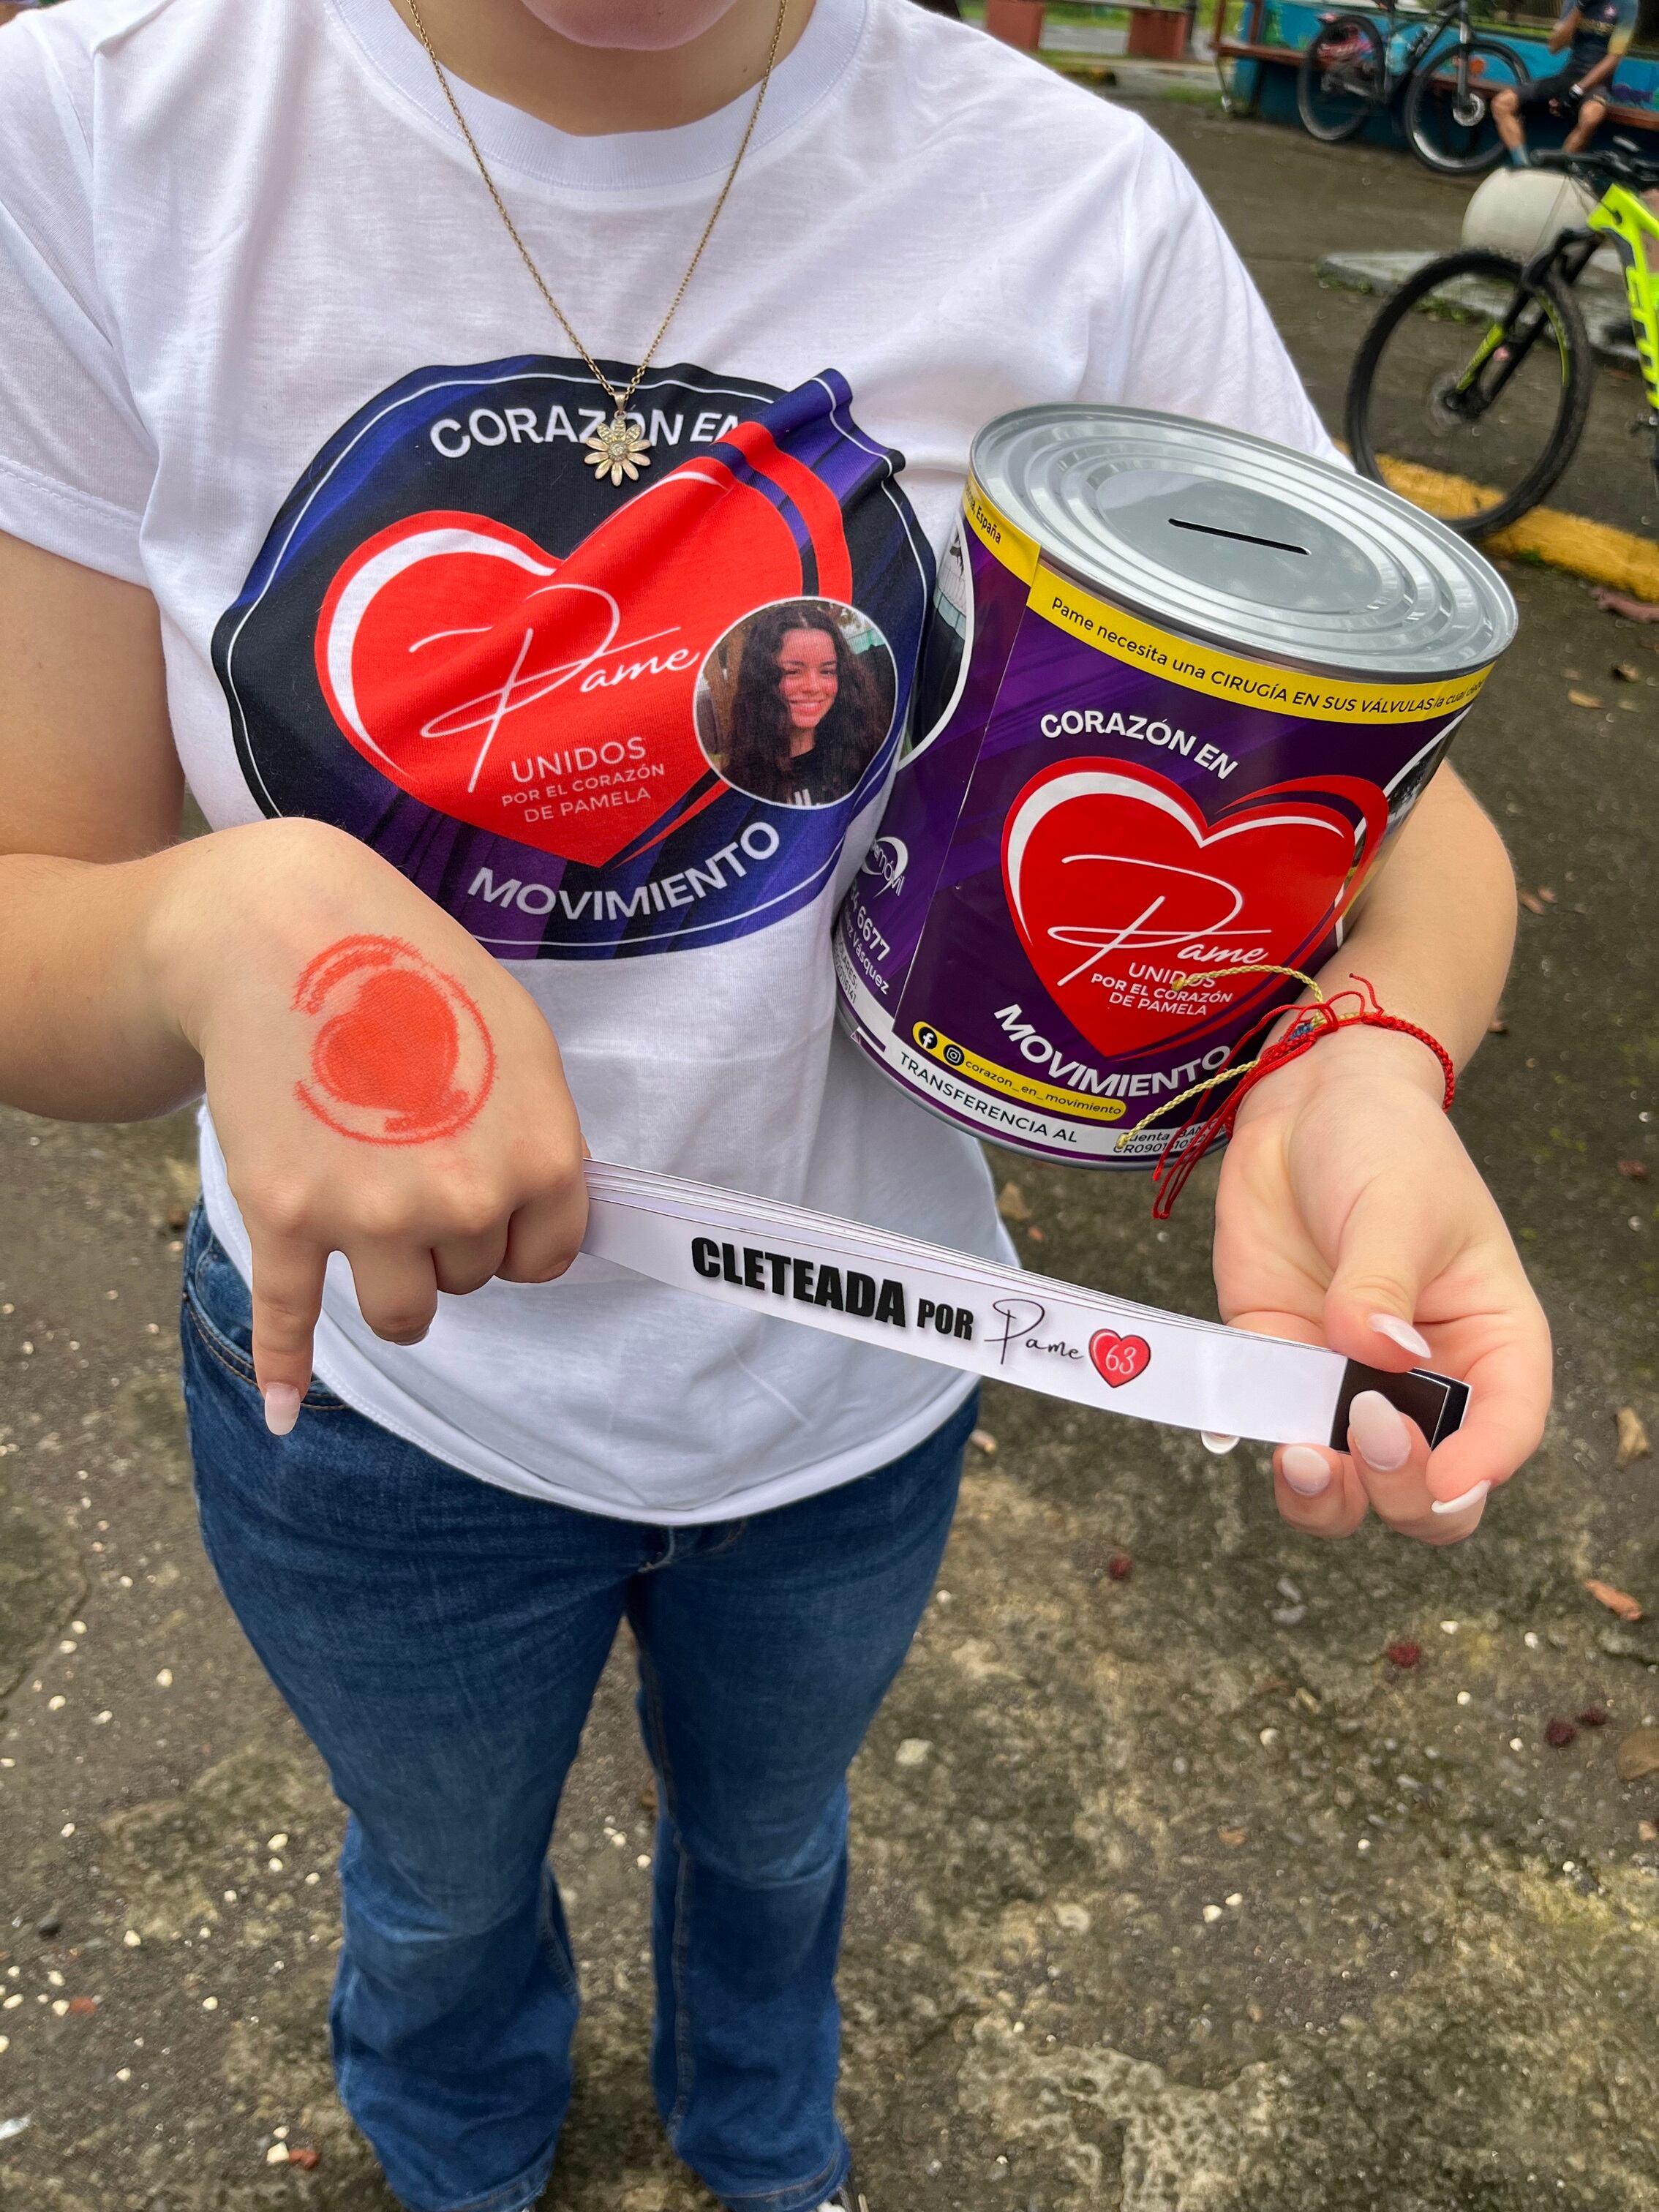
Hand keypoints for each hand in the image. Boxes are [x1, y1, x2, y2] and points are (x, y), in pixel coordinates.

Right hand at [152, 819, 586, 1430]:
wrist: (292, 936)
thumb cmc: (420, 979)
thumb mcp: (525, 1048)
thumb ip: (543, 1144)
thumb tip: (548, 1225)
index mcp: (541, 1159)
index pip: (543, 1258)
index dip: (515, 1230)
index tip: (485, 1192)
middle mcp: (464, 1200)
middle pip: (469, 1277)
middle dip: (446, 1233)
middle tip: (410, 1151)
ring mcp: (371, 1216)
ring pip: (403, 1312)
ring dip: (393, 1281)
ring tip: (370, 1216)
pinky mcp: (287, 1217)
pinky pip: (290, 1316)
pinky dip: (284, 1365)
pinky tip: (281, 1407)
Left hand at [1213, 1026, 1550, 1543]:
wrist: (1302, 1107)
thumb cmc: (1383, 1145)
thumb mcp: (1398, 1203)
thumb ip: (1382, 1279)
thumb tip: (1375, 1348)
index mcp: (1490, 1342)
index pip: (1507, 1429)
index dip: (1482, 1469)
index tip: (1445, 1477)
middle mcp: (1423, 1381)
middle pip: (1428, 1488)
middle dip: (1402, 1489)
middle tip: (1367, 1429)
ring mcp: (1346, 1381)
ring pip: (1349, 1486)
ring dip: (1328, 1496)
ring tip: (1300, 1459)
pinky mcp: (1278, 1365)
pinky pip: (1272, 1431)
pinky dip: (1260, 1446)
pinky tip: (1239, 1432)